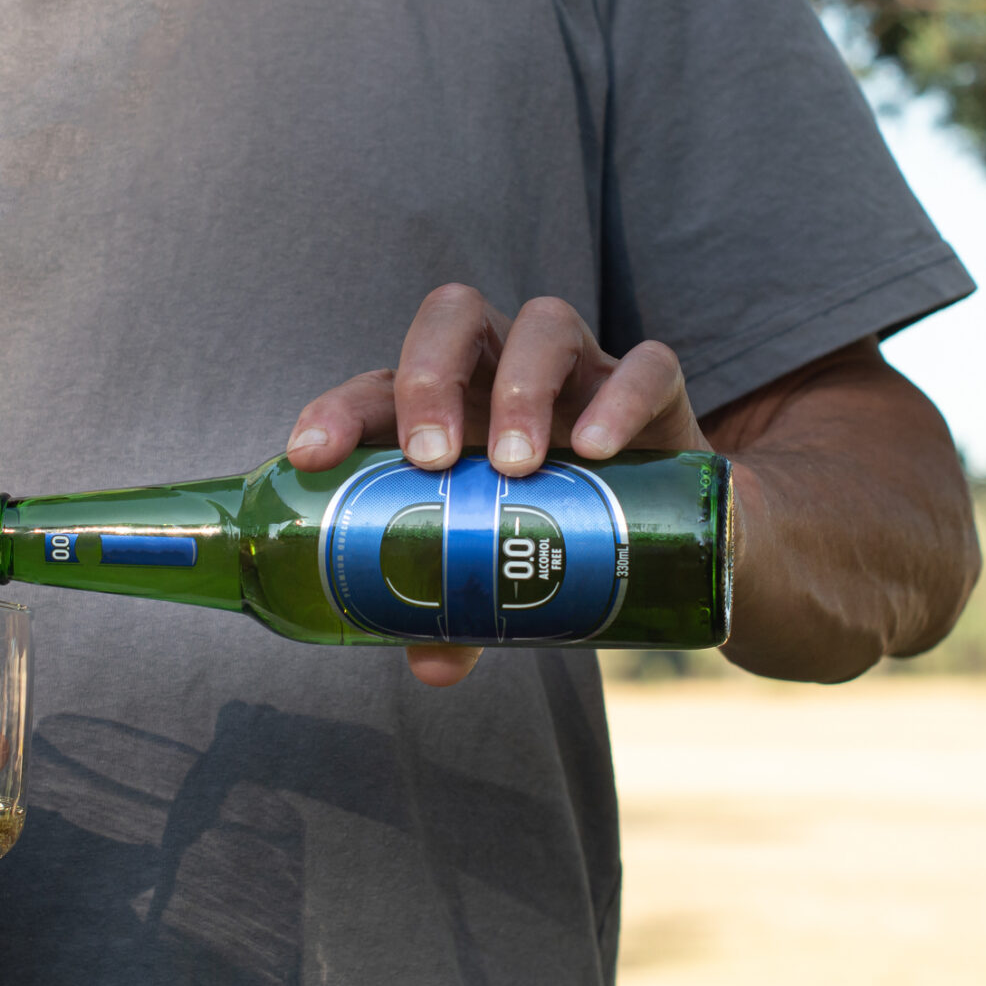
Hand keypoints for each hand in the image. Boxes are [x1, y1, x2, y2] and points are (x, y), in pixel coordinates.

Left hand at [285, 285, 707, 685]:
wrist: (671, 532)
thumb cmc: (552, 529)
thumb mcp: (498, 568)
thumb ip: (461, 613)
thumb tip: (430, 668)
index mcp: (447, 405)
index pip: (379, 387)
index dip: (339, 412)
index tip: (313, 457)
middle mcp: (502, 369)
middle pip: (453, 317)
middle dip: (429, 377)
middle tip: (431, 460)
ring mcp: (580, 370)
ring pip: (543, 324)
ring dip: (522, 388)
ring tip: (517, 466)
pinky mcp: (655, 389)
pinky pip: (644, 366)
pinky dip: (619, 399)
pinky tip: (599, 450)